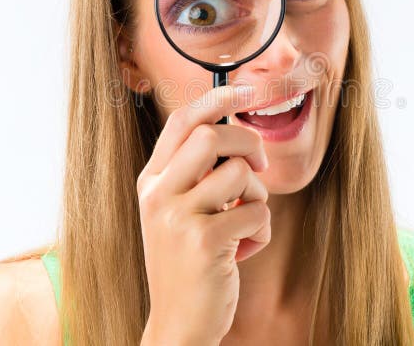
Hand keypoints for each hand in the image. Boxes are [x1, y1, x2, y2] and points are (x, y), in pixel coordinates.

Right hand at [137, 85, 270, 345]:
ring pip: (240, 172)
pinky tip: (244, 251)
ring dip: (259, 197)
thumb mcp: (178, 212)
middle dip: (249, 143)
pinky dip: (262, 232)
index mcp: (152, 181)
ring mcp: (176, 217)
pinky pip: (256, 212)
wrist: (178, 323)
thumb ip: (196, 174)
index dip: (216, 100)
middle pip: (214, 135)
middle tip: (259, 168)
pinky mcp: (202, 242)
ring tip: (246, 222)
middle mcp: (158, 194)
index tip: (245, 91)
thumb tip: (235, 127)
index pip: (181, 122)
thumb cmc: (188, 262)